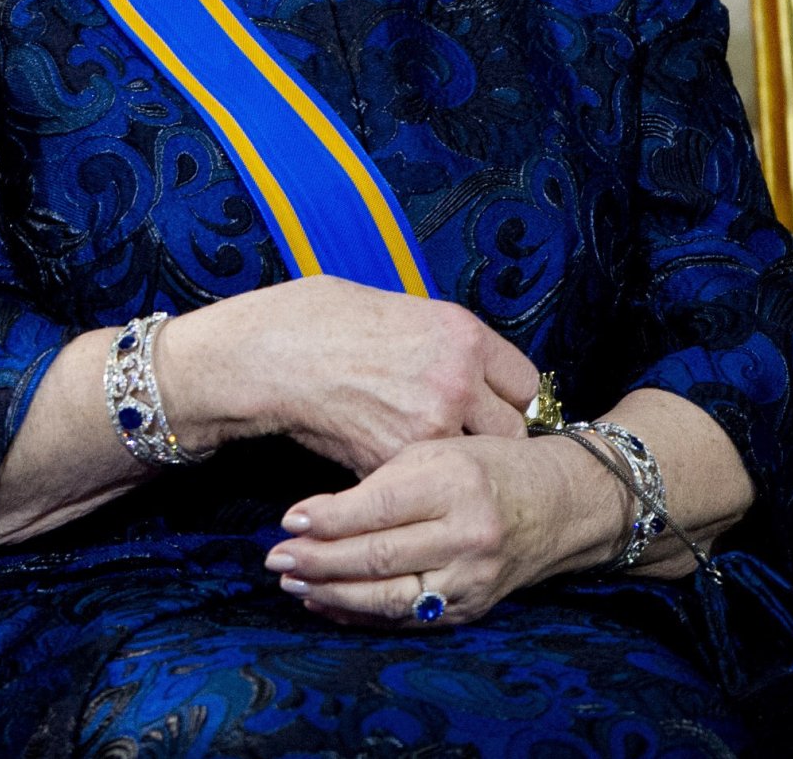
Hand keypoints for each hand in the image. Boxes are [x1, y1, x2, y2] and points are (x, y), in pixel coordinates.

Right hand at [160, 275, 538, 476]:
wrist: (269, 354)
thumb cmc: (321, 320)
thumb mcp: (400, 309)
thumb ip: (443, 341)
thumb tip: (466, 363)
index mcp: (462, 334)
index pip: (523, 383)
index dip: (508, 398)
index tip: (494, 406)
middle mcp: (456, 381)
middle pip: (511, 433)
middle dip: (491, 439)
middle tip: (467, 440)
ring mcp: (427, 427)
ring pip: (467, 465)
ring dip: (453, 465)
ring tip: (428, 457)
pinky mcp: (393, 464)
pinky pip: (420, 482)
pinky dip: (410, 480)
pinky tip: (386, 458)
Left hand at [263, 433, 624, 626]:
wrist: (557, 505)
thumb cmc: (486, 465)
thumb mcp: (438, 448)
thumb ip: (385, 477)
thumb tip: (317, 509)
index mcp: (454, 481)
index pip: (378, 507)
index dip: (328, 517)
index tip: (288, 517)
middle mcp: (466, 534)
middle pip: (378, 557)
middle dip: (319, 560)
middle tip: (276, 558)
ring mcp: (471, 578)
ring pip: (389, 597)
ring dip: (332, 593)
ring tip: (292, 583)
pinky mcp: (471, 608)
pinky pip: (407, 619)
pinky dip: (362, 614)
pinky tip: (327, 602)